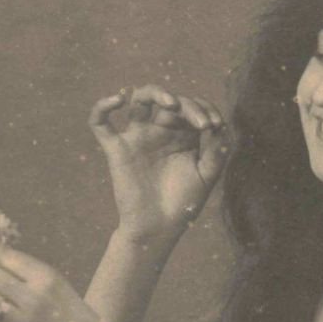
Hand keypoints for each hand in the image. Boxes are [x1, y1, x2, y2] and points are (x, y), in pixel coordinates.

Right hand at [89, 84, 232, 243]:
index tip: (215, 126)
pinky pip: (100, 123)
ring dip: (154, 93)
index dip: (205, 109)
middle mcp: (160, 131)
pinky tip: (117, 100)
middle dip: (189, 105)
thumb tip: (222, 126)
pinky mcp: (116, 149)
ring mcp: (137, 138)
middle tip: (202, 123)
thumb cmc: (183, 204)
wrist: (158, 228)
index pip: (192, 108)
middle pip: (169, 100)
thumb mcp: (206, 176)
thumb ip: (216, 151)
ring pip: (138, 99)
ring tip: (171, 103)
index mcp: (183, 135)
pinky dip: (102, 107)